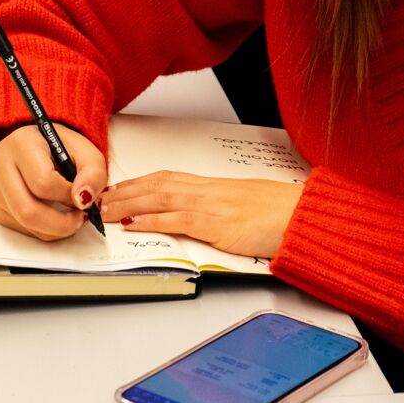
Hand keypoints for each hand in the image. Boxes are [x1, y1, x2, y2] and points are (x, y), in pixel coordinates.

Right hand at [0, 124, 107, 240]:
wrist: (39, 144)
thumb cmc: (61, 146)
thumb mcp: (85, 150)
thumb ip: (93, 173)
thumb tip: (84, 200)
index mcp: (21, 144)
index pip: (43, 182)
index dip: (69, 197)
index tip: (86, 199)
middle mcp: (0, 165)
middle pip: (27, 210)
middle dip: (61, 223)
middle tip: (81, 218)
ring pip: (25, 224)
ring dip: (55, 229)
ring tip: (72, 217)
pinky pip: (22, 229)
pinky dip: (44, 229)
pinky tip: (56, 215)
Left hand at [100, 172, 303, 258]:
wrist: (302, 216)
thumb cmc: (281, 213)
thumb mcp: (245, 207)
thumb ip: (222, 210)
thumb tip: (206, 217)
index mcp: (215, 186)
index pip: (169, 178)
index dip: (140, 181)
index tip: (120, 186)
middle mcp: (209, 191)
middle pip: (158, 185)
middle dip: (126, 191)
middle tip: (101, 197)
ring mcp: (212, 206)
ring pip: (161, 198)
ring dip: (130, 204)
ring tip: (106, 210)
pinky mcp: (217, 225)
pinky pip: (177, 220)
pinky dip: (152, 220)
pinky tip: (134, 224)